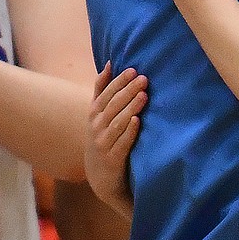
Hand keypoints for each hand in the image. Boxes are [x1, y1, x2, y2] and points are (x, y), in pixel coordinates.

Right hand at [86, 62, 146, 215]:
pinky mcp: (113, 159)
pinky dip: (129, 131)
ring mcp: (103, 143)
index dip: (118, 82)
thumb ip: (102, 89)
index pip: (105, 94)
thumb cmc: (103, 138)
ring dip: (130, 108)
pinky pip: (122, 143)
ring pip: (117, 122)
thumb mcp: (99, 114)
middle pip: (112, 105)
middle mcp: (96, 126)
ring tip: (144, 96)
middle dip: (128, 91)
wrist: (100, 176)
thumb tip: (109, 63)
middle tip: (143, 79)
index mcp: (94, 113)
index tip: (133, 70)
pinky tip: (137, 121)